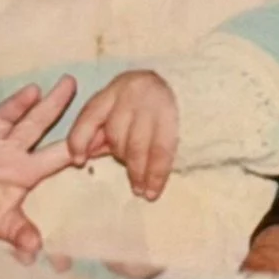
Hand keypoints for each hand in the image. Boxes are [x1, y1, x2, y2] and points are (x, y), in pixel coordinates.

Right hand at [0, 74, 77, 262]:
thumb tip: (34, 248)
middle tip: (71, 82)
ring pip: (3, 118)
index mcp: (23, 171)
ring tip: (33, 90)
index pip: (55, 155)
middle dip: (52, 106)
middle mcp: (8, 150)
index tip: (97, 131)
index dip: (75, 146)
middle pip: (34, 125)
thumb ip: (18, 233)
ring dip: (16, 105)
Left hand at [66, 69, 178, 200]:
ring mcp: (156, 102)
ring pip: (136, 146)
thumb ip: (102, 130)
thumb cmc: (154, 105)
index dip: (80, 140)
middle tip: (130, 175)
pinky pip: (161, 153)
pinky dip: (155, 175)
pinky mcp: (177, 118)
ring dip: (136, 172)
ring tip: (140, 190)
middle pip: (116, 133)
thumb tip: (82, 156)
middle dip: (120, 157)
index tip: (79, 161)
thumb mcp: (124, 109)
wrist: (199, 88)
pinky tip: (152, 191)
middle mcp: (133, 91)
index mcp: (115, 89)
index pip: (90, 115)